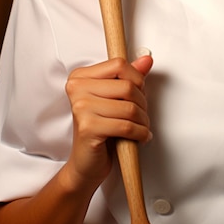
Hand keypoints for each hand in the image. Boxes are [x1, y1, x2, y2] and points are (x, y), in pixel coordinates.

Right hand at [63, 55, 152, 190]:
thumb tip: (147, 59)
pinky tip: (141, 136)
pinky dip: (140, 133)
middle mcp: (77, 88)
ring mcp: (80, 107)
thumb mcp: (114, 98)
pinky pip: (126, 126)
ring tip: (142, 127)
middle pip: (127, 86)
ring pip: (129, 107)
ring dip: (143, 120)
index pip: (119, 64)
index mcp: (80, 76)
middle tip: (142, 114)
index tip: (139, 92)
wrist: (86, 164)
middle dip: (143, 103)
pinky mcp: (88, 128)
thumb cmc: (100, 129)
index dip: (137, 79)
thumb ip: (129, 76)